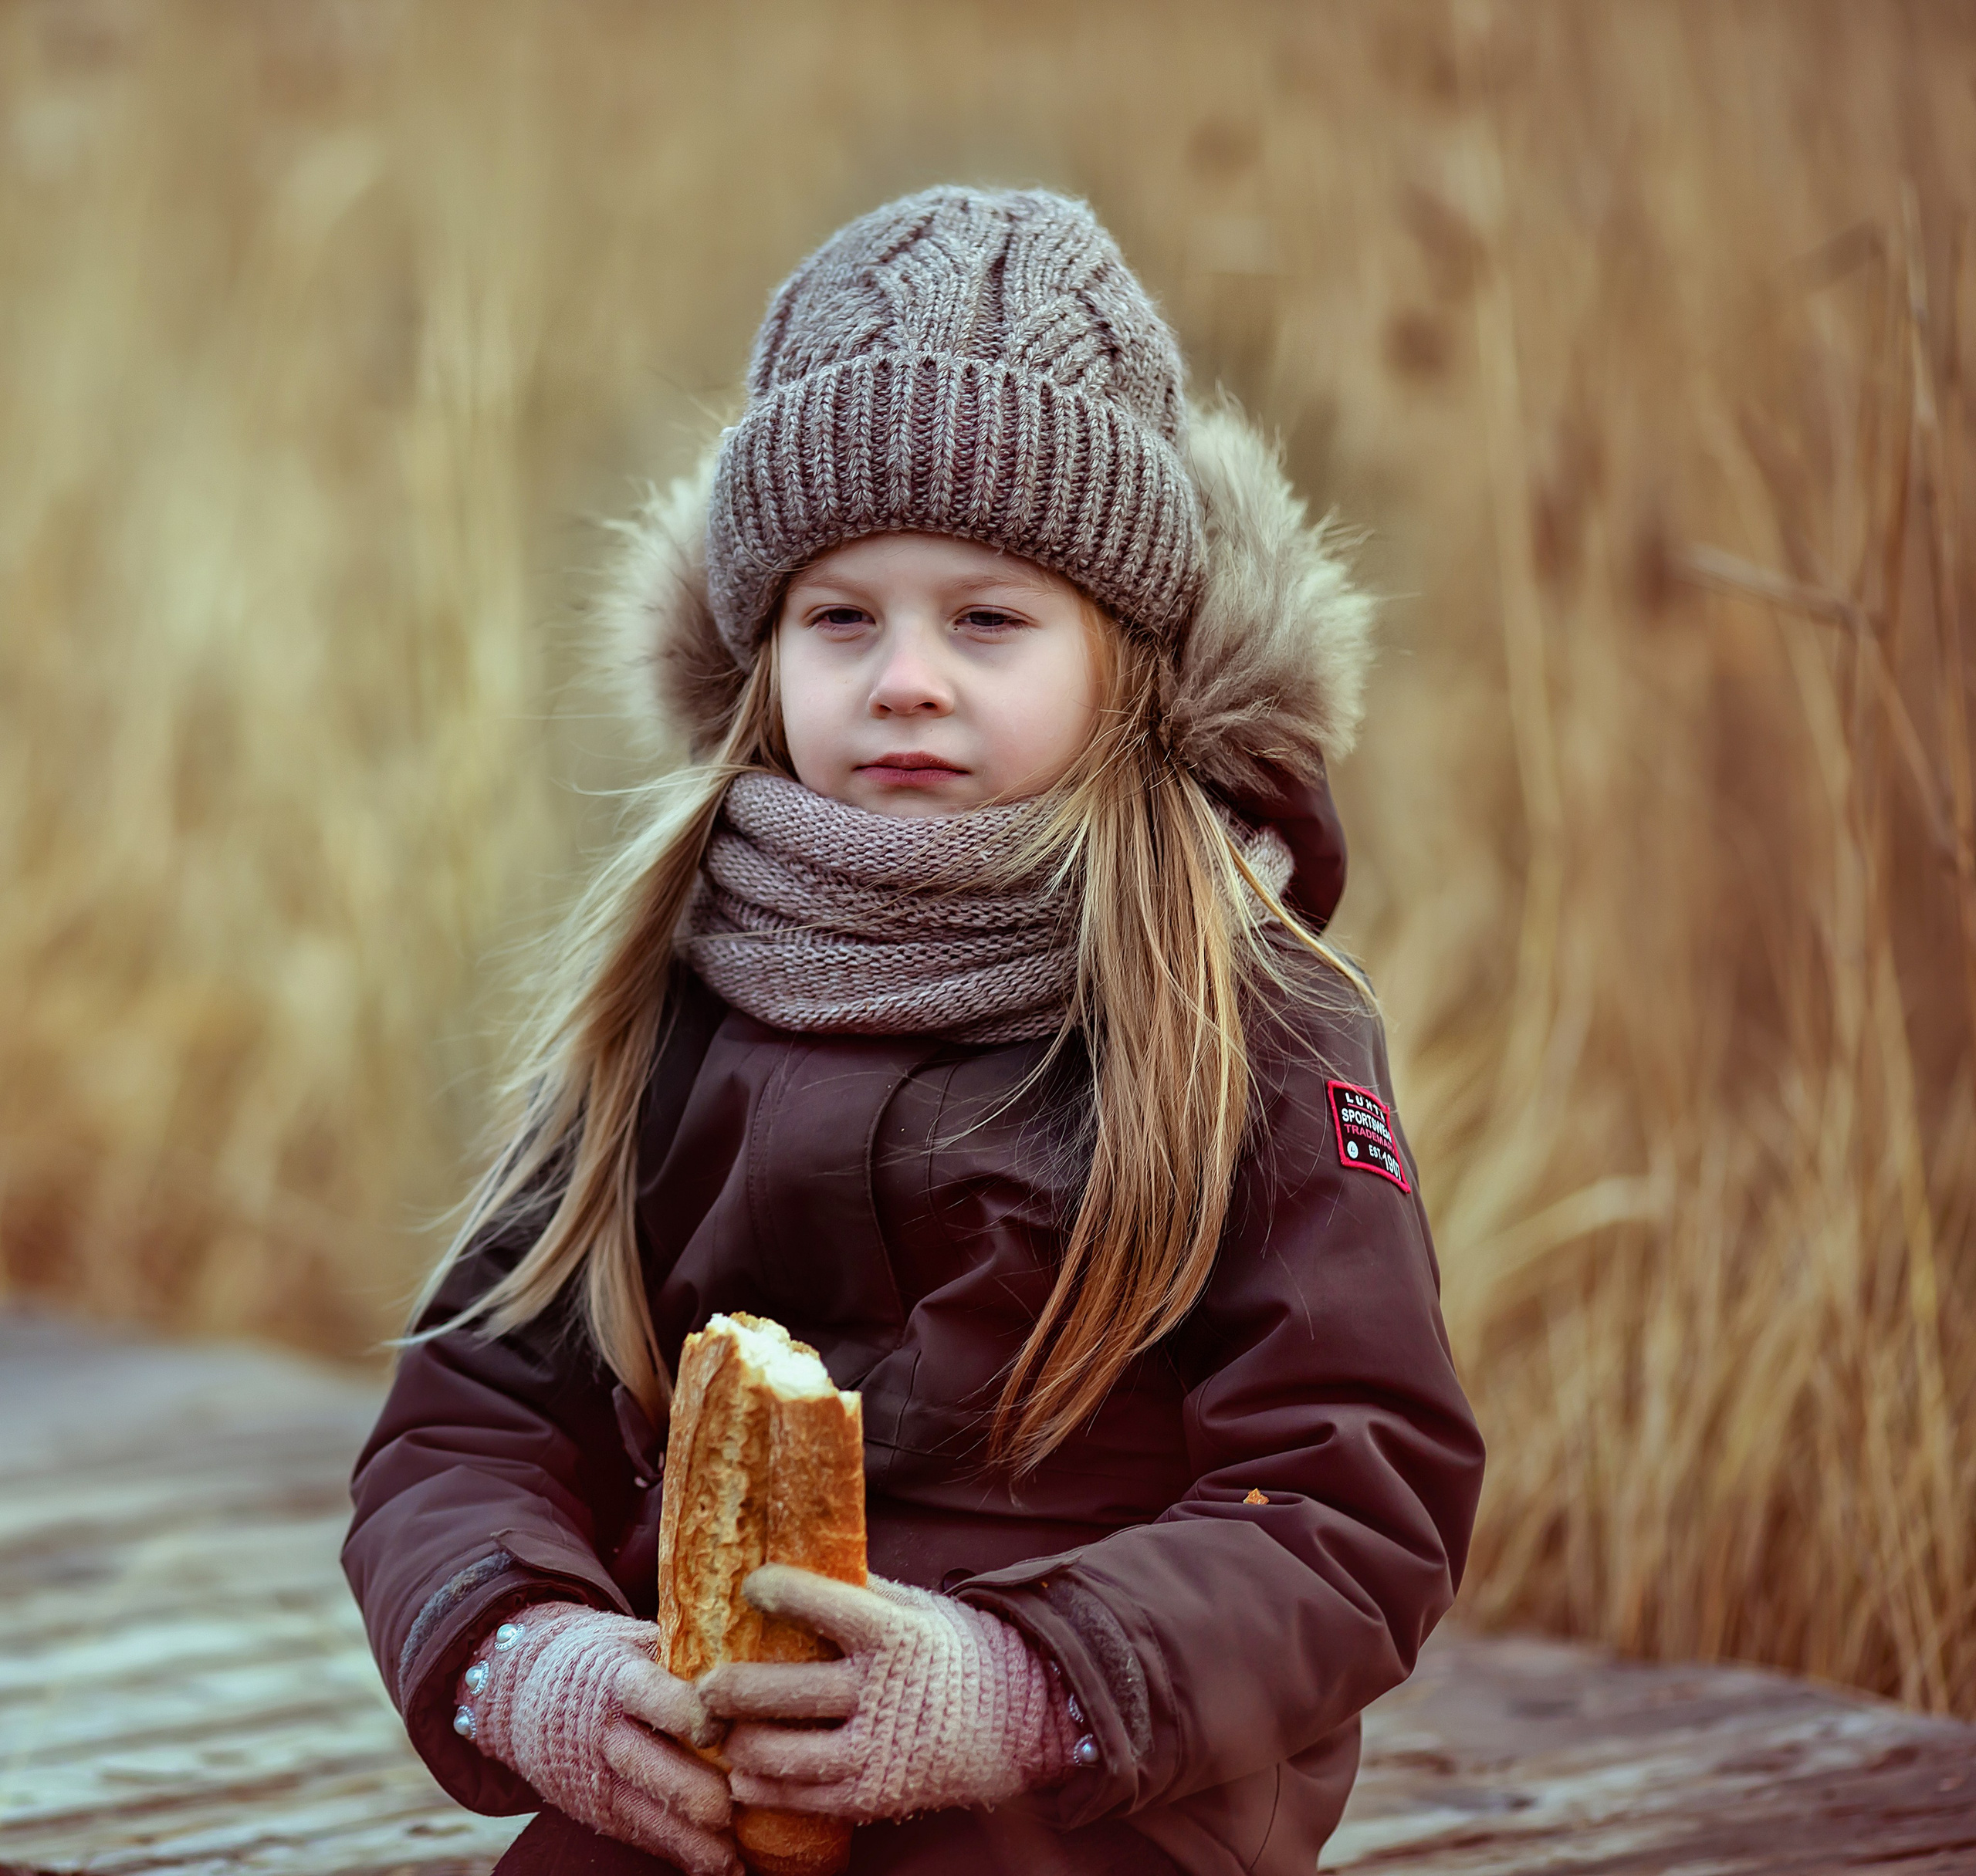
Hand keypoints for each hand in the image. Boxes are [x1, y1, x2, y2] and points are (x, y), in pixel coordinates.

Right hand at [455, 1602, 738, 1875]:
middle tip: (730, 1807)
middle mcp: (605, 1731)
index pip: (648, 1694)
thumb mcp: (633, 1639)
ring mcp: (599, 1777)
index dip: (682, 1710)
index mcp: (616, 1677)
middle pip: (645, 1764)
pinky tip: (718, 1866)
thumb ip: (683, 1648)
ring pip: (644, 1812)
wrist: (529, 1688)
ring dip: (690, 1838)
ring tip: (731, 1859)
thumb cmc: (606, 1658)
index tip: (718, 1725)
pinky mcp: (599, 1810)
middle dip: (688, 1789)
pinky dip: (680, 1854)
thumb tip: (754, 1644)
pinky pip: (641, 1834)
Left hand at [698, 1566, 1078, 1821]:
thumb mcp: (915, 1608)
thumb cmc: (955, 1651)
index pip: (822, 1604)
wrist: (1020, 1719)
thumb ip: (858, 1590)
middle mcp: (881, 1693)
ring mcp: (877, 1750)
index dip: (776, 1590)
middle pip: (781, 1691)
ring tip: (718, 1728)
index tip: (751, 1585)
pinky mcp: (874, 1794)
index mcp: (894, 1634)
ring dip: (736, 1741)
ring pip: (780, 1752)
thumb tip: (799, 1549)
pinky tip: (744, 1771)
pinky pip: (801, 1797)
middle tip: (704, 1683)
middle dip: (726, 1688)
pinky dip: (761, 1785)